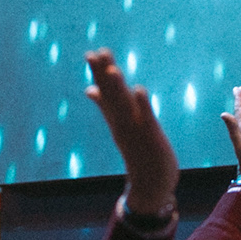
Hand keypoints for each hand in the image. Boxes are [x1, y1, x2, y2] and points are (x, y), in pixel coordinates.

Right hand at [86, 49, 178, 215]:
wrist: (150, 185)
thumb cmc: (138, 153)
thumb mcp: (120, 126)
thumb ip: (105, 106)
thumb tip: (89, 89)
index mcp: (116, 118)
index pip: (105, 92)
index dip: (99, 73)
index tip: (91, 53)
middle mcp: (122, 122)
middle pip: (111, 95)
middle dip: (103, 75)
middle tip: (93, 53)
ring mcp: (135, 130)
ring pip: (125, 106)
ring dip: (118, 89)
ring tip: (113, 69)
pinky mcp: (151, 137)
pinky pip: (146, 119)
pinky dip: (142, 104)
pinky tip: (139, 89)